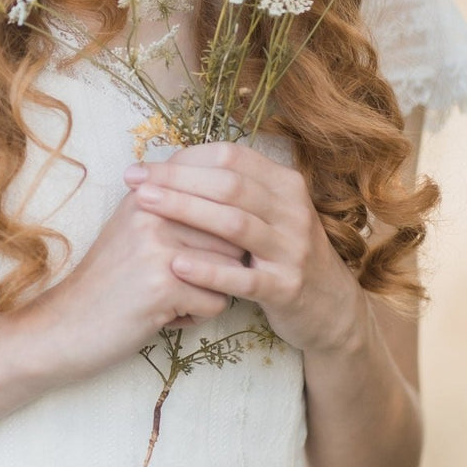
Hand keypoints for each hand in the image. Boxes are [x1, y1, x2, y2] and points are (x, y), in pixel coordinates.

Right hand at [22, 184, 251, 382]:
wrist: (63, 325)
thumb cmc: (108, 281)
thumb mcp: (134, 227)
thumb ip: (177, 206)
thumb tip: (240, 199)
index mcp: (149, 191)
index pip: (220, 194)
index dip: (224, 227)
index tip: (207, 247)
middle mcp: (153, 210)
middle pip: (232, 235)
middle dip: (218, 264)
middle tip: (181, 279)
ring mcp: (158, 246)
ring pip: (230, 269)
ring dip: (209, 291)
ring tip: (171, 296)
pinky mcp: (163, 285)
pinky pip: (216, 302)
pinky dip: (195, 317)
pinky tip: (162, 315)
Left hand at [121, 141, 366, 356]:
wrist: (331, 308)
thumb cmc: (283, 255)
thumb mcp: (270, 214)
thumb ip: (235, 190)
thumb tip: (173, 166)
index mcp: (286, 185)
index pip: (231, 158)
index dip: (184, 159)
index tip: (142, 166)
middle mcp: (293, 211)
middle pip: (229, 185)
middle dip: (177, 180)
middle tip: (135, 182)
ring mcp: (293, 250)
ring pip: (235, 224)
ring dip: (186, 211)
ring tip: (145, 208)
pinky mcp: (287, 288)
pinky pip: (244, 277)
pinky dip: (209, 270)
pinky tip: (176, 264)